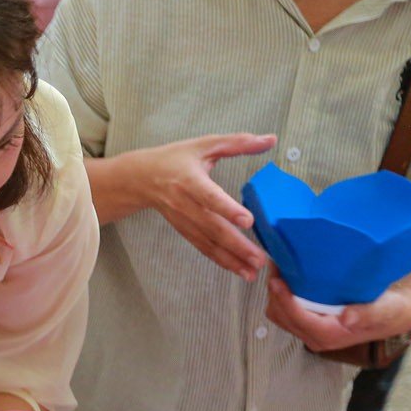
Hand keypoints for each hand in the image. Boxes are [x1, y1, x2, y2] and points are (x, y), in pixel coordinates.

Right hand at [134, 133, 276, 279]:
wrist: (140, 178)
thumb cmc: (175, 159)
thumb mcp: (204, 144)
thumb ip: (238, 142)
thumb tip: (270, 139)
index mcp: (189, 180)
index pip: (209, 196)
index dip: (227, 209)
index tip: (248, 220)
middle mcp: (184, 204)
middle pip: (212, 228)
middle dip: (236, 245)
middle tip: (260, 259)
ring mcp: (183, 220)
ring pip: (208, 243)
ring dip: (231, 259)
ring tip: (252, 272)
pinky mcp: (184, 230)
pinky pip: (203, 247)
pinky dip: (221, 260)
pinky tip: (238, 269)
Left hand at [263, 276, 410, 352]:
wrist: (396, 314)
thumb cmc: (391, 310)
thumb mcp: (386, 310)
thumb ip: (367, 314)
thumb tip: (347, 318)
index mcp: (330, 335)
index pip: (298, 318)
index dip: (284, 300)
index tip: (276, 280)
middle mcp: (316, 337)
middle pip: (282, 316)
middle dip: (275, 294)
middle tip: (277, 266)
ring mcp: (311, 332)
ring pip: (280, 314)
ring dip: (276, 293)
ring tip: (280, 268)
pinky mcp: (310, 324)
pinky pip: (286, 311)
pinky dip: (282, 295)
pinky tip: (288, 277)